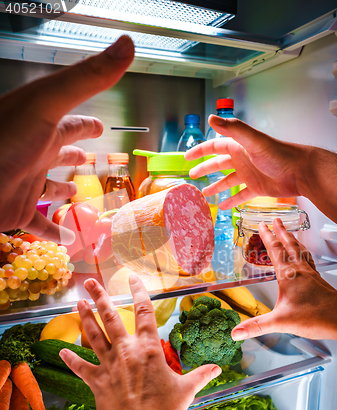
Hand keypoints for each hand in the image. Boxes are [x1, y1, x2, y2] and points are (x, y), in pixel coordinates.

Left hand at [0, 35, 133, 243]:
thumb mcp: (48, 102)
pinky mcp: (16, 212)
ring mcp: (25, 185)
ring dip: (64, 193)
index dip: (88, 125)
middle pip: (60, 155)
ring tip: (77, 196)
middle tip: (89, 159)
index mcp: (45, 128)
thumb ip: (87, 78)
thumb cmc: (5, 139)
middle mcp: (35, 155)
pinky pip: (42, 225)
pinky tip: (70, 240)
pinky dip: (56, 233)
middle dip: (75, 156)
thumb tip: (127, 45)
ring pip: (50, 190)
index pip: (73, 124)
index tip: (99, 126)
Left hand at [60, 276, 220, 409]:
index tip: (132, 278)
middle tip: (89, 282)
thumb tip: (218, 369)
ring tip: (77, 303)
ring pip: (94, 335)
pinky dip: (71, 359)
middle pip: (111, 317)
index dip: (138, 291)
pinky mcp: (97, 382)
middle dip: (99, 296)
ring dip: (85, 318)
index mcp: (149, 348)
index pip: (144, 311)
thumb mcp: (186, 390)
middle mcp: (126, 351)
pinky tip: (62, 351)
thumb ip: (201, 375)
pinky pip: (81, 367)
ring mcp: (109, 366)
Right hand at [185, 115, 310, 209]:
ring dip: (216, 187)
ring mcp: (249, 174)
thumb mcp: (253, 141)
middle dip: (204, 168)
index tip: (186, 157)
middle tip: (192, 175)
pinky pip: (240, 195)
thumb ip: (233, 129)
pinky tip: (223, 207)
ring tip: (204, 194)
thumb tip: (210, 118)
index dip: (200, 151)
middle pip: (218, 164)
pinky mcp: (257, 188)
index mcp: (238, 146)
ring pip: (227, 181)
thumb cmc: (279, 155)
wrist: (301, 171)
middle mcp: (242, 159)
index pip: (214, 146)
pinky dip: (231, 201)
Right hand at [231, 219, 336, 355]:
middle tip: (276, 220)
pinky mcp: (319, 282)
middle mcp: (301, 271)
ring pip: (300, 251)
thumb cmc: (316, 317)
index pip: (275, 250)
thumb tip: (236, 332)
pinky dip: (303, 254)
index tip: (262, 225)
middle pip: (289, 245)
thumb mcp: (280, 322)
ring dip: (293, 240)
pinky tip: (303, 259)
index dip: (267, 236)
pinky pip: (308, 261)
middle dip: (281, 232)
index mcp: (289, 275)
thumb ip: (256, 326)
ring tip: (289, 233)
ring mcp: (311, 275)